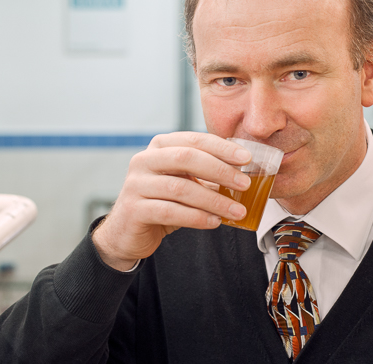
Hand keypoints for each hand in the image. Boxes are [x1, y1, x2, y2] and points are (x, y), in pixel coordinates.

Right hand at [92, 132, 251, 269]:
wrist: (126, 232)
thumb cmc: (162, 202)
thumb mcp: (184, 181)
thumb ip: (206, 173)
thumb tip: (244, 171)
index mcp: (159, 146)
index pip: (194, 140)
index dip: (222, 148)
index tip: (246, 159)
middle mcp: (144, 160)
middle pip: (187, 158)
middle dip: (221, 171)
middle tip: (245, 184)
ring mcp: (136, 184)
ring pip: (181, 188)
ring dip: (214, 200)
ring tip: (237, 211)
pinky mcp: (134, 209)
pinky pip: (171, 211)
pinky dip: (197, 217)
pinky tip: (215, 222)